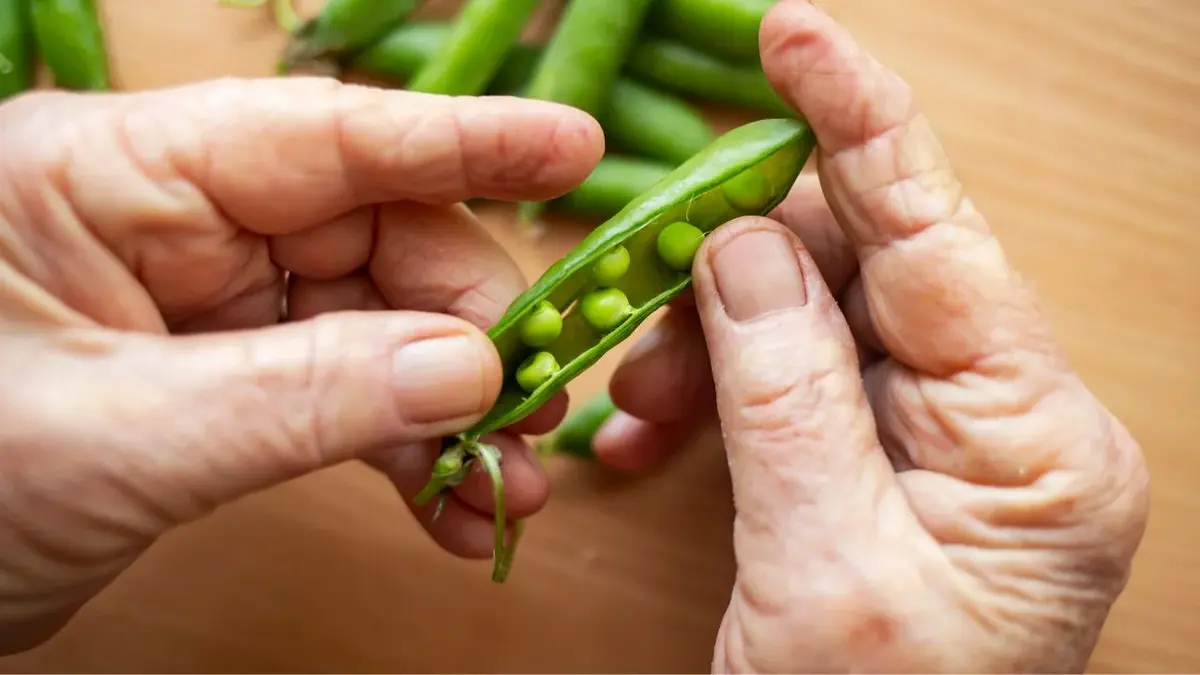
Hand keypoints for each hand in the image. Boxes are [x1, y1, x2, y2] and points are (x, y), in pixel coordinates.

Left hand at [0, 77, 602, 653]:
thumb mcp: (114, 437)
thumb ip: (300, 398)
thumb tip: (468, 370)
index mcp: (119, 176)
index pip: (323, 135)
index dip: (462, 140)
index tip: (574, 151)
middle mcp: (172, 224)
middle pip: (374, 240)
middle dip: (468, 328)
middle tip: (535, 409)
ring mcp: (201, 306)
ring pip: (374, 329)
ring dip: (449, 409)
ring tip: (507, 487)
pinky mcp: (219, 383)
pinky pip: (342, 398)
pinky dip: (402, 454)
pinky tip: (450, 510)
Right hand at [595, 1, 1149, 670]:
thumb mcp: (824, 570)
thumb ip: (788, 395)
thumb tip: (739, 251)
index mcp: (1034, 441)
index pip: (939, 236)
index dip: (859, 122)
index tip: (794, 35)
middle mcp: (1002, 421)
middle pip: (864, 266)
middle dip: (738, 260)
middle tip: (638, 278)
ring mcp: (942, 441)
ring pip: (809, 316)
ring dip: (707, 337)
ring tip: (639, 399)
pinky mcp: (882, 464)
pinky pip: (791, 382)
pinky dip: (713, 391)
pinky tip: (656, 432)